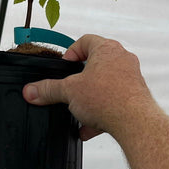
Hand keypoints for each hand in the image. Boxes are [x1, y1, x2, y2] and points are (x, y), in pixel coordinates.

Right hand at [22, 34, 155, 141]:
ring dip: (91, 97)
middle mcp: (122, 60)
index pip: (85, 41)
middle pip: (96, 63)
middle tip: (70, 87)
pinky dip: (102, 113)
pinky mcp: (136, 97)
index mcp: (106, 49)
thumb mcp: (69, 92)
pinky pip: (115, 101)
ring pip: (106, 84)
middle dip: (81, 78)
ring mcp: (131, 78)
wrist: (135, 122)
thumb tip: (31, 90)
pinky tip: (88, 128)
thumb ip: (48, 89)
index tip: (64, 67)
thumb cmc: (109, 98)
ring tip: (79, 110)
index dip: (71, 53)